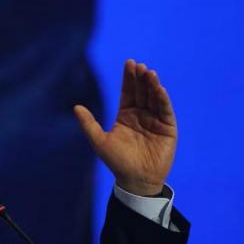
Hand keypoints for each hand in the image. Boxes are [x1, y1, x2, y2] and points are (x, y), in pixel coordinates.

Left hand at [73, 59, 176, 195]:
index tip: (128, 63)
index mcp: (126, 115)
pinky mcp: (168, 128)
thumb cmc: (117, 161)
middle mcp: (141, 115)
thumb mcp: (99, 141)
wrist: (135, 180)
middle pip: (142, 91)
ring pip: (154, 98)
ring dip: (152, 85)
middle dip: (140, 78)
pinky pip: (165, 111)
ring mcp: (155, 120)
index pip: (128, 92)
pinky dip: (162, 99)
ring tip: (149, 72)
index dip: (128, 78)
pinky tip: (159, 88)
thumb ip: (88, 124)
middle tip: (138, 65)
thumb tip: (76, 106)